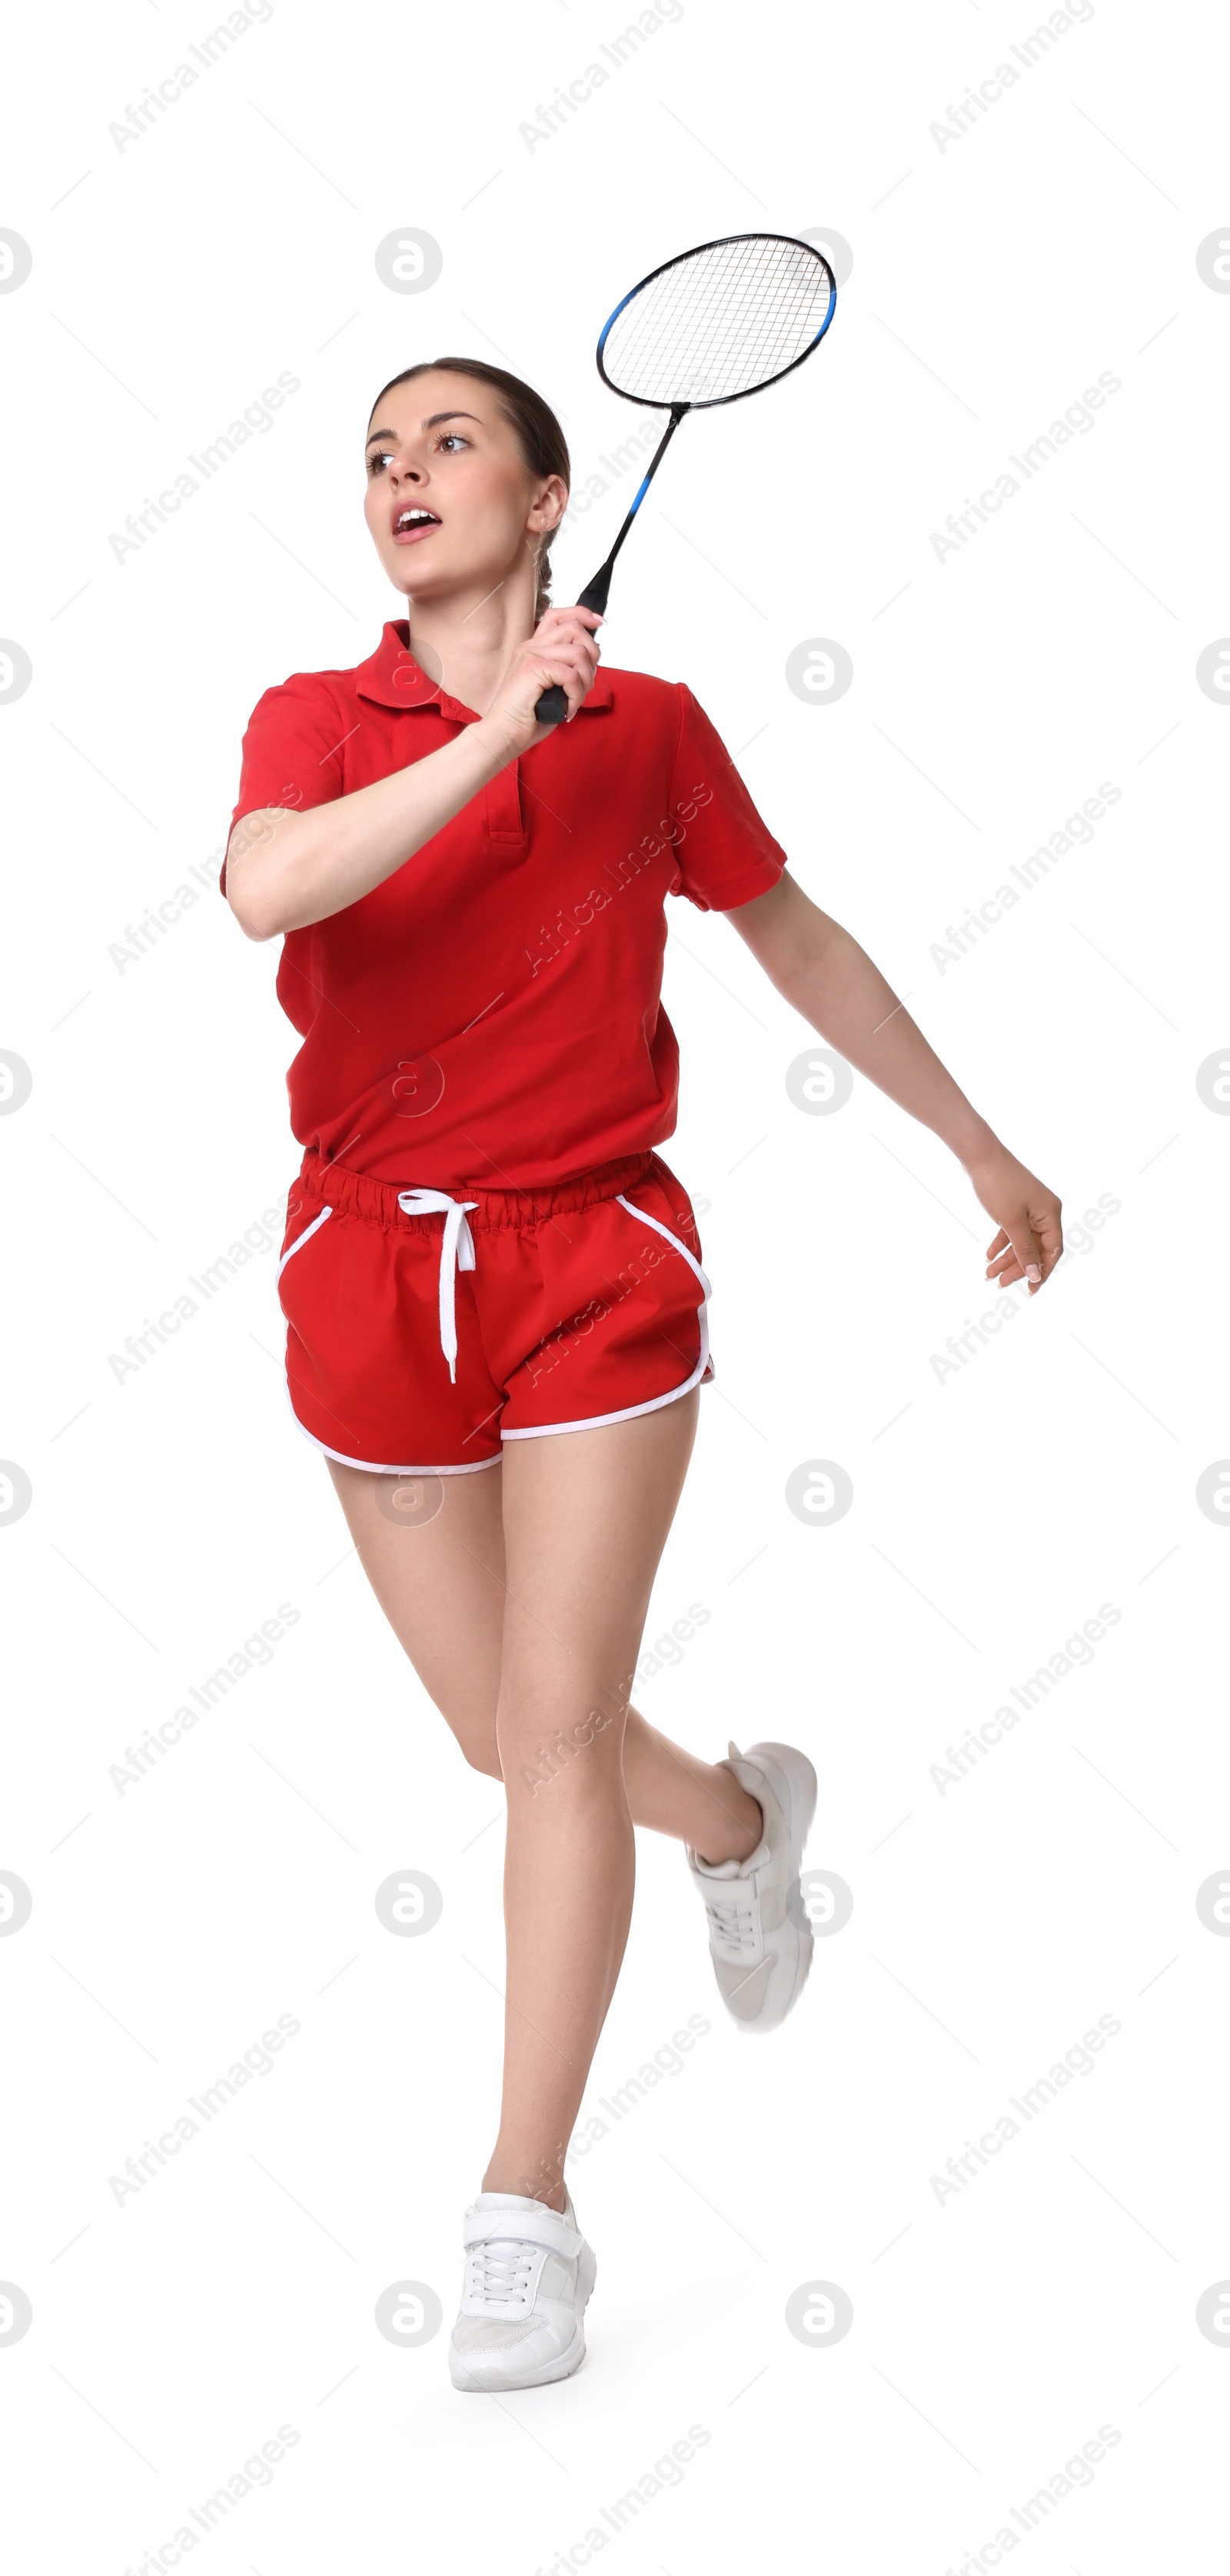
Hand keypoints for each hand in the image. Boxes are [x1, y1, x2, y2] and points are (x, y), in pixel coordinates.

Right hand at [479, 606, 603, 755]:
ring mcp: (530, 654)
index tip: (600, 624)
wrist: (504, 735)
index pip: (559, 616)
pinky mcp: (532, 668)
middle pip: (575, 629)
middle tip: (585, 684)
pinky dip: (576, 696)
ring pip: (579, 653)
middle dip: (592, 656)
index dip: (583, 615)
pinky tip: (567, 709)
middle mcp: (531, 646)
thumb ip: (567, 670)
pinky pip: (572, 675)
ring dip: (586, 681)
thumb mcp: (552, 689)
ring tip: (574, 700)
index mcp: (533, 648)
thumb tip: (591, 661)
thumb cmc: (527, 718)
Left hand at [965, 1143, 1062, 1294]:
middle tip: (1000, 1284)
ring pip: (1021, 1242)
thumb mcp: (1011, 1221)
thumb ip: (1024, 1250)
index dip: (1042, 1271)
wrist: (980, 1156)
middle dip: (1018, 1267)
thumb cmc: (999, 1184)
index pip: (1052, 1251)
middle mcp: (1045, 1212)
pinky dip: (1001, 1244)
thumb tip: (1035, 1275)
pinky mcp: (1015, 1206)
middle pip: (1035, 1249)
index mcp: (1051, 1214)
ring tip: (988, 1274)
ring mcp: (1030, 1209)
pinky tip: (988, 1256)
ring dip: (1006, 1258)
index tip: (1031, 1291)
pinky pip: (1012, 1231)